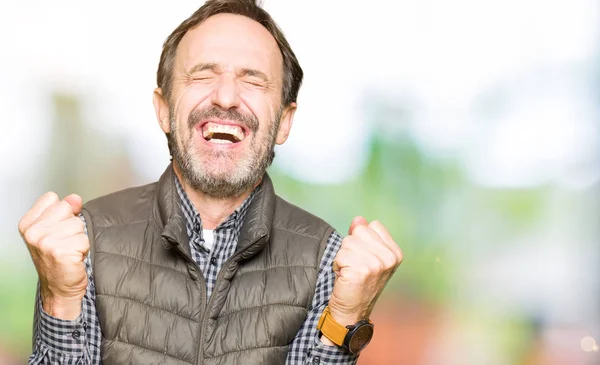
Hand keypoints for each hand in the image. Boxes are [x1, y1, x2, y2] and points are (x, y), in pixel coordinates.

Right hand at [18, 192, 88, 319]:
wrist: (60, 288)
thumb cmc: (58, 259)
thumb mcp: (56, 230)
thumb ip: (65, 210)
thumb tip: (75, 197)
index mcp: (28, 224)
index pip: (52, 198)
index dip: (61, 211)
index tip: (58, 228)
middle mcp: (34, 232)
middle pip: (66, 209)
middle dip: (72, 224)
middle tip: (66, 242)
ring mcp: (45, 242)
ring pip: (78, 224)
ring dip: (79, 238)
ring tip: (70, 250)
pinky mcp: (60, 252)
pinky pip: (84, 239)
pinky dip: (84, 249)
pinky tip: (74, 258)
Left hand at [327, 216, 402, 327]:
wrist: (352, 311)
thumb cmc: (358, 283)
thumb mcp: (366, 255)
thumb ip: (363, 236)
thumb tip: (359, 219)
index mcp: (395, 252)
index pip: (372, 226)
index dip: (362, 239)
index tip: (363, 257)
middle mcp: (389, 258)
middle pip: (359, 232)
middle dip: (351, 247)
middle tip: (354, 266)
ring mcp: (376, 264)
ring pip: (348, 242)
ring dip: (343, 257)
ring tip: (349, 271)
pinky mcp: (361, 270)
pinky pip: (340, 254)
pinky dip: (337, 265)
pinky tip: (344, 277)